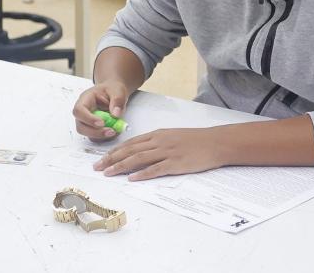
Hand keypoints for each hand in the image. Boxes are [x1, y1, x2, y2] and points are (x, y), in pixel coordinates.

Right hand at [72, 80, 131, 140]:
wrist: (113, 92)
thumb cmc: (112, 90)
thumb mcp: (118, 90)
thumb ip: (117, 100)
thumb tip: (116, 114)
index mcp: (85, 99)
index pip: (79, 110)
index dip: (88, 119)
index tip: (102, 123)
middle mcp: (83, 111)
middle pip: (81, 126)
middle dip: (95, 132)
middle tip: (111, 131)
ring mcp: (86, 121)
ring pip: (87, 133)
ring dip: (100, 135)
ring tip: (114, 131)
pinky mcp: (93, 128)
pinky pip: (95, 136)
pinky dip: (104, 137)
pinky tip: (114, 131)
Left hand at [93, 128, 226, 180]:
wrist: (215, 142)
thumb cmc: (195, 140)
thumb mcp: (173, 135)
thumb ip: (157, 142)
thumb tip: (141, 150)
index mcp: (158, 134)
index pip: (131, 143)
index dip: (114, 151)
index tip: (102, 159)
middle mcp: (159, 141)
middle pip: (130, 150)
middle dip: (111, 159)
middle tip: (97, 167)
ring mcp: (167, 152)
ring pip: (139, 159)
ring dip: (121, 166)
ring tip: (108, 172)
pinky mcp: (176, 163)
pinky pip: (155, 169)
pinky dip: (142, 174)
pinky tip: (132, 178)